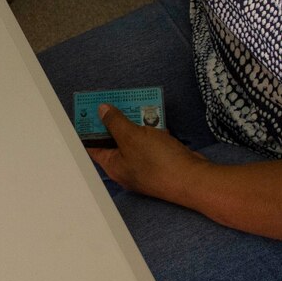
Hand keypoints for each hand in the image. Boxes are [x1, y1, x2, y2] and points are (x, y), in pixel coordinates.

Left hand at [85, 104, 205, 198]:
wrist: (193, 178)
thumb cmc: (160, 163)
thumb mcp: (132, 137)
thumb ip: (115, 122)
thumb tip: (102, 110)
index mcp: (113, 166)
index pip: (92, 146)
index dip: (88, 128)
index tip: (88, 110)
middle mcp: (126, 167)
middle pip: (114, 140)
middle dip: (115, 120)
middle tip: (115, 101)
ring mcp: (144, 165)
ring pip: (135, 139)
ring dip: (137, 123)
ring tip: (138, 106)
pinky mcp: (160, 161)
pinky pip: (151, 142)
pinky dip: (153, 130)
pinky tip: (158, 122)